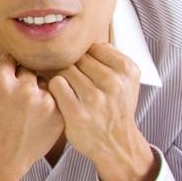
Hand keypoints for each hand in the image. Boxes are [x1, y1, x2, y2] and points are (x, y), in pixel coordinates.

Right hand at [0, 55, 63, 180]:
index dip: (4, 72)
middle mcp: (24, 89)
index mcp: (0, 80)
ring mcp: (44, 103)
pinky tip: (34, 117)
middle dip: (20, 80)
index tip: (3, 83)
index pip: (9, 59)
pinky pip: (56, 99)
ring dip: (36, 90)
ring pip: (43, 83)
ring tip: (24, 109)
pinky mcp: (58, 116)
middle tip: (12, 98)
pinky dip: (47, 104)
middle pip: (28, 69)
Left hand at [47, 42, 157, 180]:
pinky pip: (56, 84)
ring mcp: (94, 97)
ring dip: (62, 77)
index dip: (84, 57)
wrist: (117, 144)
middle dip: (71, 66)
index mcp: (126, 70)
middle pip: (77, 57)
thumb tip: (83, 36)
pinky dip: (54, 88)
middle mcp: (113, 82)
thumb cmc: (116, 108)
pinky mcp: (77, 111)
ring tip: (69, 89)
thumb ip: (109, 57)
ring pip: (64, 69)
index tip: (85, 69)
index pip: (93, 47)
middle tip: (73, 80)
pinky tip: (61, 96)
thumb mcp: (125, 81)